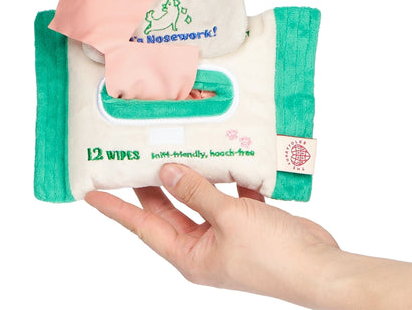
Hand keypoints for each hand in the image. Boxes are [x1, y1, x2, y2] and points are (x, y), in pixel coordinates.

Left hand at [85, 163, 338, 307]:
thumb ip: (196, 192)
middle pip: (167, 208)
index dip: (115, 209)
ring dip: (191, 174)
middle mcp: (202, 244)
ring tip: (174, 145)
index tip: (91, 193)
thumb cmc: (272, 255)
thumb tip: (166, 172)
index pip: (142, 227)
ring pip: (198, 197)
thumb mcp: (227, 219)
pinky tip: (225, 155)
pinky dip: (226, 176)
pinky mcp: (246, 220)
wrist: (320, 267)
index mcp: (190, 253)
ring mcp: (225, 232)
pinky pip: (228, 193)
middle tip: (133, 153)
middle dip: (151, 182)